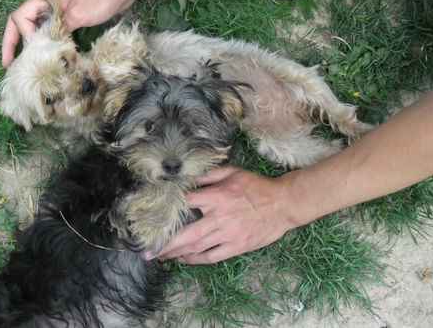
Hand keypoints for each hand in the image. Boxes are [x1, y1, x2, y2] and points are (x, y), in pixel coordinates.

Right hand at [1, 0, 141, 66]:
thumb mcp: (77, 15)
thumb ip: (58, 30)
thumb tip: (46, 48)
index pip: (20, 17)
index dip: (20, 36)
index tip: (30, 51)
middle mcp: (46, 1)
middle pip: (21, 22)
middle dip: (12, 42)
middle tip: (7, 64)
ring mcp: (56, 8)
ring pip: (35, 27)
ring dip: (29, 43)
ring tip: (25, 64)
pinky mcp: (68, 15)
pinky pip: (50, 29)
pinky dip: (46, 41)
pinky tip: (47, 55)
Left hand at [155, 166, 294, 263]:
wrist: (283, 204)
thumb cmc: (257, 186)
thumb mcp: (234, 172)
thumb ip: (211, 174)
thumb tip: (190, 178)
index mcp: (219, 196)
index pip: (188, 202)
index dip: (172, 208)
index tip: (157, 214)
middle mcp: (221, 216)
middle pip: (188, 233)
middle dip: (166, 243)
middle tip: (149, 252)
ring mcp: (229, 233)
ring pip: (197, 248)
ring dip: (177, 254)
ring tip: (162, 257)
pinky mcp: (237, 246)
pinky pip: (213, 256)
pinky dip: (197, 260)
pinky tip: (185, 259)